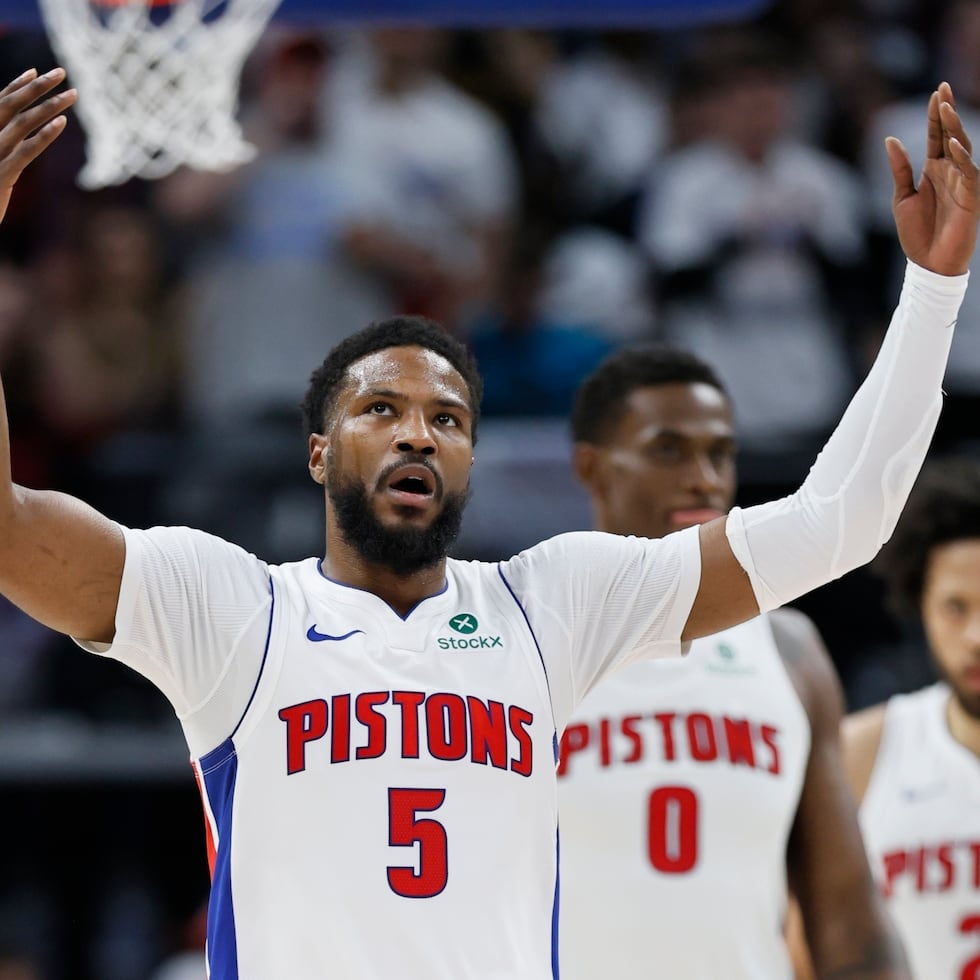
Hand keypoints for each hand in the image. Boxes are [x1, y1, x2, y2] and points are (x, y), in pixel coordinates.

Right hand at [0, 67, 76, 225]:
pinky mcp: (3, 175)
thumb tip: (19, 135)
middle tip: (62, 72)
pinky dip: (45, 135)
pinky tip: (62, 123)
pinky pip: (26, 151)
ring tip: (73, 95)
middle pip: (12, 104)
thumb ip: (5, 148)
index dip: (18, 85)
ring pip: (23, 122)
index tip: (38, 71)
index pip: (0, 102)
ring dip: (50, 106)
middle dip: (38, 86)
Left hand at [889, 81, 979, 275]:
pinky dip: (962, 158)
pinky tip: (953, 144)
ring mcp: (962, 183)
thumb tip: (890, 139)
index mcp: (933, 170)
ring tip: (945, 108)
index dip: (936, 114)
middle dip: (946, 112)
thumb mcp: (901, 198)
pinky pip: (969, 173)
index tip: (936, 91)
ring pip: (962, 148)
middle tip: (942, 89)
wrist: (927, 264)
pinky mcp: (970, 198)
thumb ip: (900, 169)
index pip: (936, 136)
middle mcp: (950, 172)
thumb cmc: (916, 233)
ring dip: (954, 129)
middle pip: (950, 135)